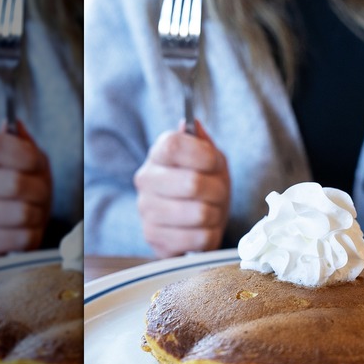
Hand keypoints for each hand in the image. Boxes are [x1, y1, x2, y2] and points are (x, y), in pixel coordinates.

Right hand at [0, 121, 51, 256]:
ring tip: (32, 212)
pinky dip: (32, 235)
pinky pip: (21, 239)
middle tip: (39, 193)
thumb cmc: (29, 184)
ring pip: (22, 214)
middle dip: (40, 191)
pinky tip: (24, 229)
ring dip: (38, 214)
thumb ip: (25, 143)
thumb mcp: (34, 160)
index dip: (24, 155)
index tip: (35, 164)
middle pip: (15, 184)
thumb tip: (12, 124)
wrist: (21, 219)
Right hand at [134, 120, 229, 257]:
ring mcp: (147, 211)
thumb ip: (203, 143)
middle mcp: (146, 180)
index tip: (214, 163)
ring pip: (200, 214)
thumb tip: (191, 124)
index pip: (173, 145)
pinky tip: (203, 230)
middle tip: (218, 193)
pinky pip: (200, 239)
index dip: (202, 155)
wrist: (197, 222)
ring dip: (216, 214)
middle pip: (193, 184)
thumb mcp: (211, 161)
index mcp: (158, 154)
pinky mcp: (155, 239)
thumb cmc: (206, 185)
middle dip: (218, 190)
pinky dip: (210, 235)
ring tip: (211, 212)